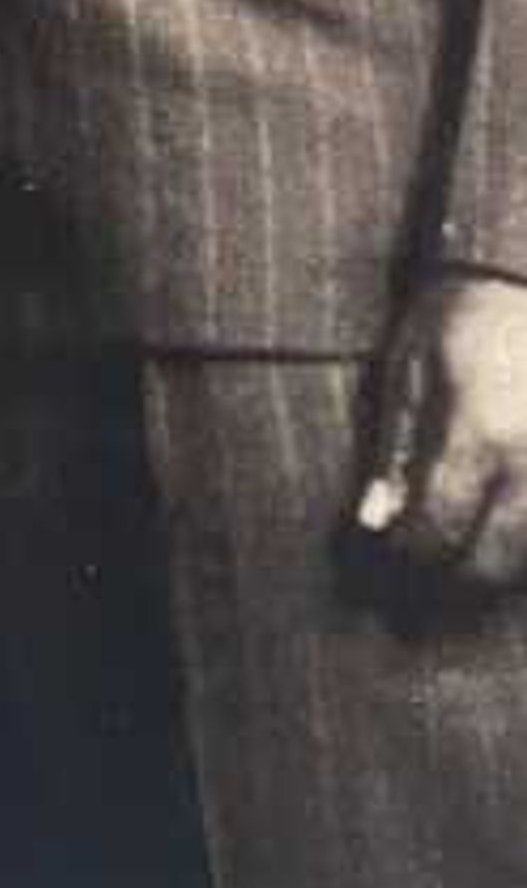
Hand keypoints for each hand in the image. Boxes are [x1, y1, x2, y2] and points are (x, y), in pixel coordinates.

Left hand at [359, 271, 526, 585]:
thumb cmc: (461, 315)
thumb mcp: (408, 372)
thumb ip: (394, 453)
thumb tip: (376, 523)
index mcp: (479, 435)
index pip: (438, 530)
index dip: (411, 552)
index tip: (399, 545)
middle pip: (497, 560)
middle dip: (461, 572)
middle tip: (440, 556)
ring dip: (505, 559)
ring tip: (477, 535)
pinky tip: (510, 516)